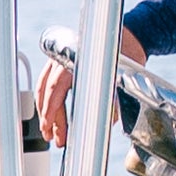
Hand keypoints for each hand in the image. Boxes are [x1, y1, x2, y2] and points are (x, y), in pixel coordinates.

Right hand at [27, 36, 148, 151]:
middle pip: (49, 91)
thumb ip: (110, 104)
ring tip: (49, 131)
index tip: (51, 131)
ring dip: (45, 110)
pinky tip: (50, 112)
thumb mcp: (120, 81)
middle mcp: (66, 57)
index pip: (57, 89)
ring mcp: (61, 57)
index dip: (52, 112)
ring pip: (44, 86)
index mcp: (78, 60)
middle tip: (53, 138)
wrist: (131, 37)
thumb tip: (100, 126)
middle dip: (49, 118)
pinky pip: (47, 80)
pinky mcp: (62, 59)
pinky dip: (46, 98)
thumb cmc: (127, 57)